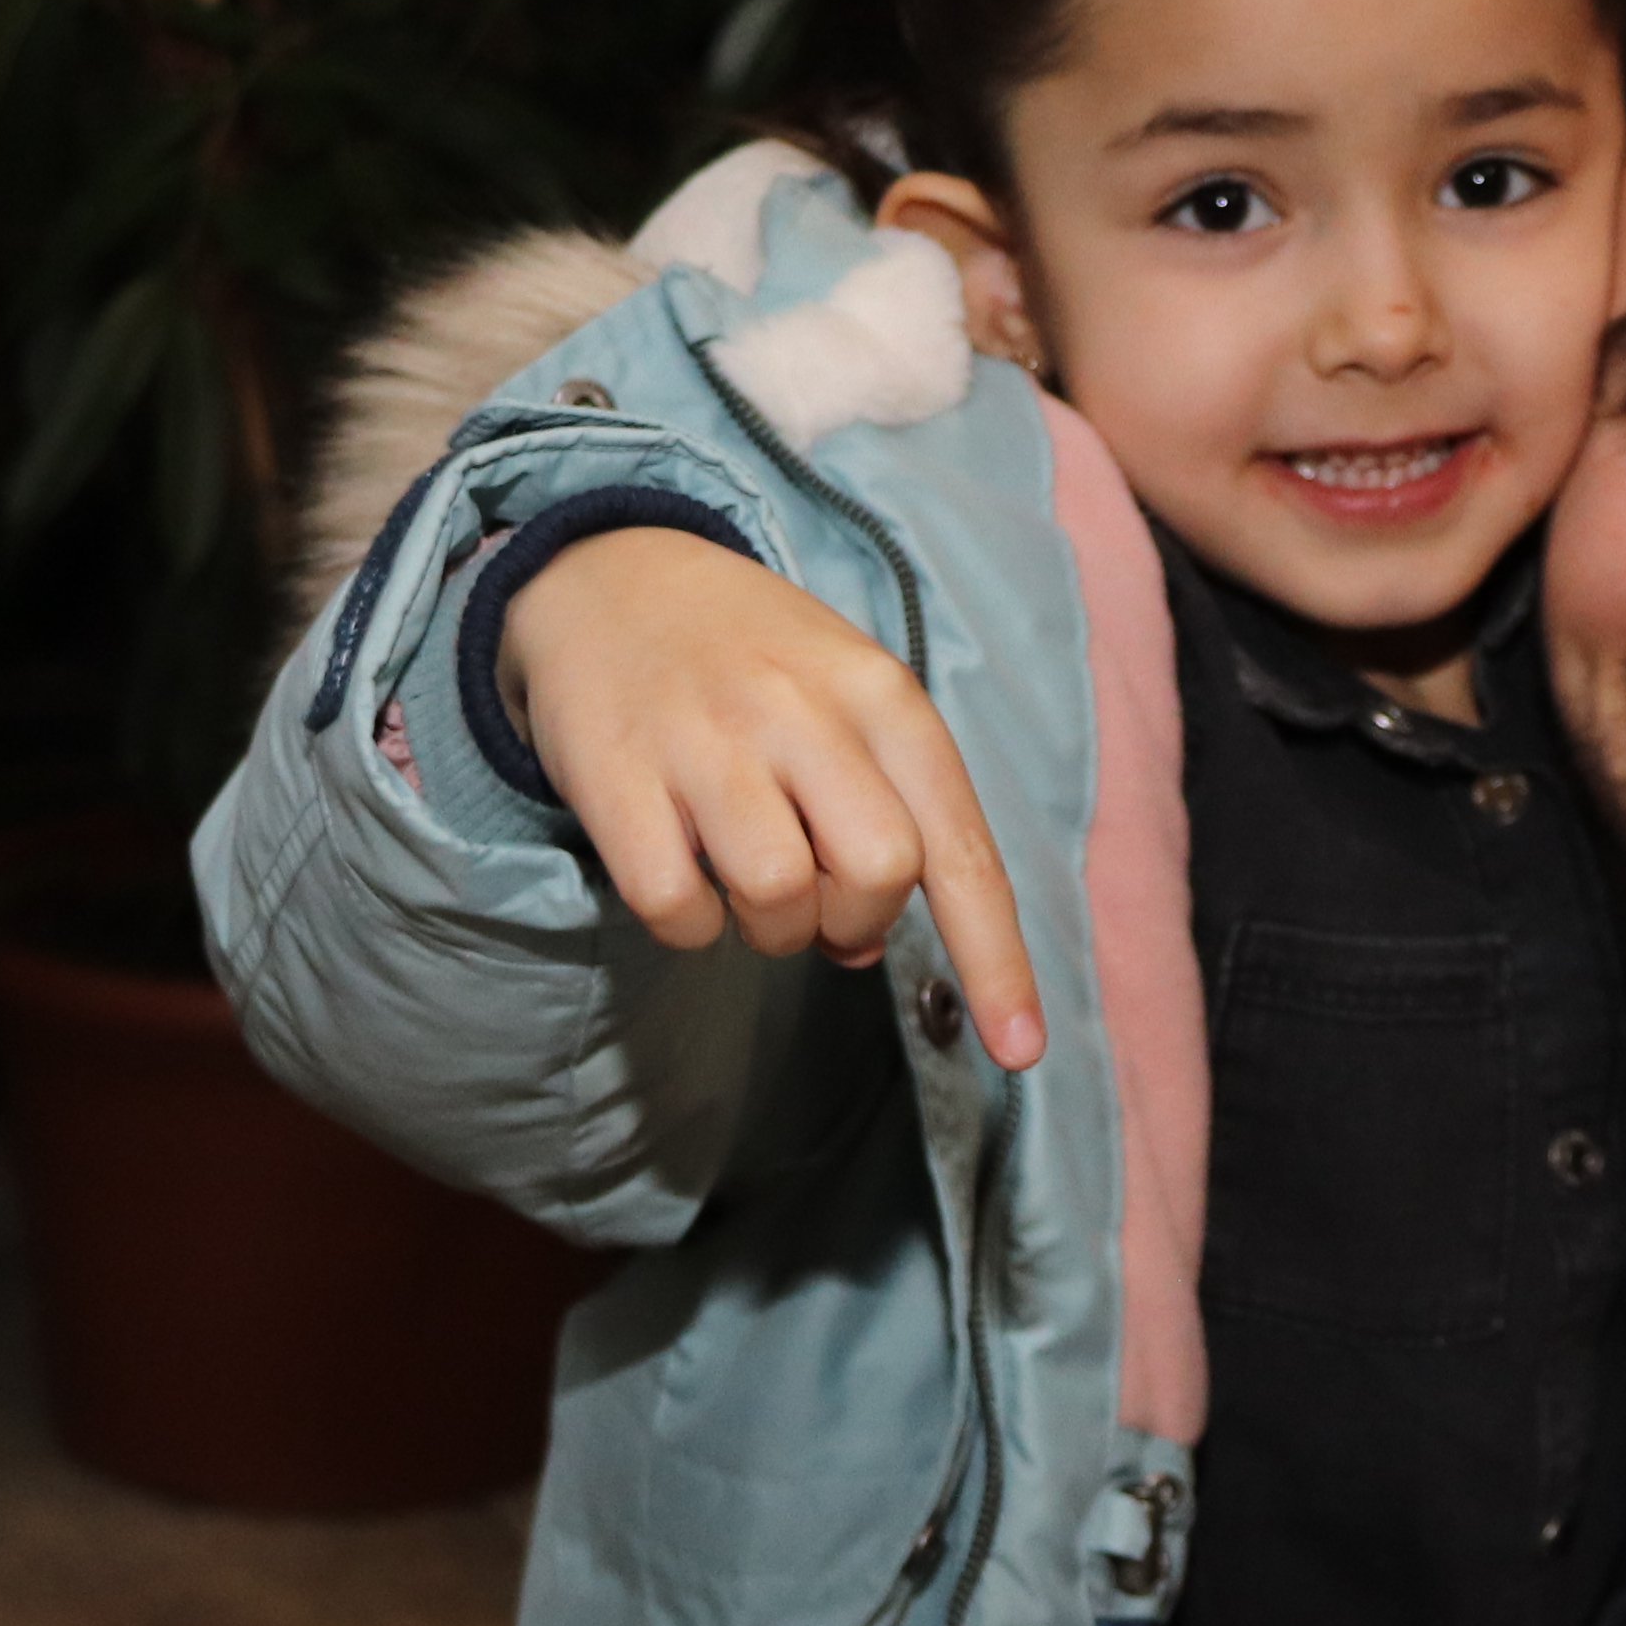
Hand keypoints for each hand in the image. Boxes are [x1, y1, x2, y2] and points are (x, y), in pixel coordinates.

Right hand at [496, 527, 1046, 1066]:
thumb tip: (865, 949)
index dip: (995, 960)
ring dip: (771, 927)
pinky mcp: (618, 779)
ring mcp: (706, 742)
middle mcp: (801, 711)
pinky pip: (679, 910)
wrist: (606, 577)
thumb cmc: (752, 663)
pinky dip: (689, 924)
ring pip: (780, 899)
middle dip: (858, 919)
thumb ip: (885, 811)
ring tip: (743, 874)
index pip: (959, 848)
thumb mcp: (847, 699)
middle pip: (881, 873)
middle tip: (820, 899)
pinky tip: (681, 868)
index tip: (1020, 1049)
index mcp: (880, 696)